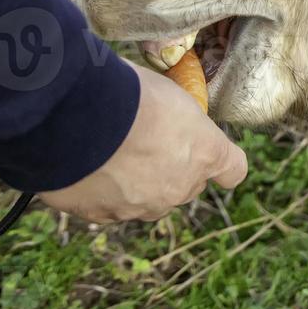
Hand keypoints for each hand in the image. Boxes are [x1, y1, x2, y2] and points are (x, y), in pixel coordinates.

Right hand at [38, 62, 247, 222]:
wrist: (75, 117)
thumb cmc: (130, 92)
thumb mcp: (170, 93)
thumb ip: (179, 118)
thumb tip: (168, 116)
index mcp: (207, 153)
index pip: (233, 170)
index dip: (221, 162)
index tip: (210, 155)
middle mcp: (180, 188)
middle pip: (187, 185)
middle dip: (173, 169)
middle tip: (147, 143)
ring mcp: (141, 206)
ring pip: (148, 200)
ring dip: (137, 184)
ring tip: (112, 153)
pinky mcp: (103, 215)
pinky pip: (109, 206)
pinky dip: (102, 191)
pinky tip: (86, 166)